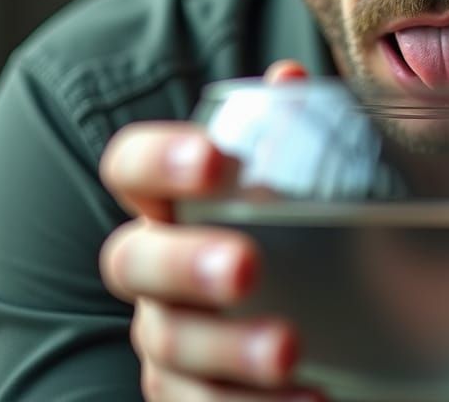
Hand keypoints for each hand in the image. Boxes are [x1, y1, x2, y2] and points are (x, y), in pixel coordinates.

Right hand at [98, 62, 324, 400]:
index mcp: (174, 201)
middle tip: (247, 267)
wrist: (317, 314)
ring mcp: (166, 335)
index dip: (159, 159)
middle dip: (186, 264)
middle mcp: (155, 267)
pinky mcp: (186, 395)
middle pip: (131, 261)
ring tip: (289, 348)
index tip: (216, 159)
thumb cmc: (300, 230)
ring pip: (168, 344)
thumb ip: (295, 129)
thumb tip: (287, 79)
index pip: (131, 166)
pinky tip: (311, 397)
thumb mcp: (309, 180)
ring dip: (228, 349)